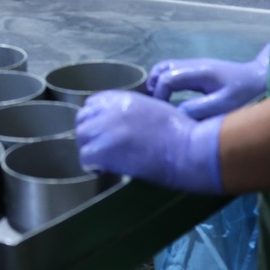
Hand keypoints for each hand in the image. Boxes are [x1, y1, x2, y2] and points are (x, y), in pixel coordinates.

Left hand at [75, 91, 223, 193]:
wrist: (188, 149)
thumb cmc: (181, 132)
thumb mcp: (154, 109)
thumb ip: (133, 113)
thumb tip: (123, 126)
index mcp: (123, 98)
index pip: (91, 103)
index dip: (94, 119)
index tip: (101, 132)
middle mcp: (110, 110)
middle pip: (82, 120)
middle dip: (88, 135)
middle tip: (100, 149)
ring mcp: (106, 129)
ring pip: (81, 139)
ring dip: (89, 150)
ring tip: (103, 162)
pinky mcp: (105, 150)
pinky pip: (85, 158)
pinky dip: (91, 166)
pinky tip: (103, 171)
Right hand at [146, 47, 269, 119]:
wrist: (261, 77)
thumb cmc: (246, 93)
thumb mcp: (225, 104)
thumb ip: (200, 108)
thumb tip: (177, 113)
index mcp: (199, 72)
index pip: (167, 78)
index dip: (159, 95)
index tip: (160, 112)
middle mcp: (194, 65)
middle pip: (163, 68)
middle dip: (154, 86)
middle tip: (154, 106)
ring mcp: (196, 65)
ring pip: (167, 67)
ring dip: (158, 82)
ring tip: (158, 103)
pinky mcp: (199, 71)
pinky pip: (175, 72)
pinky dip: (166, 82)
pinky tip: (170, 98)